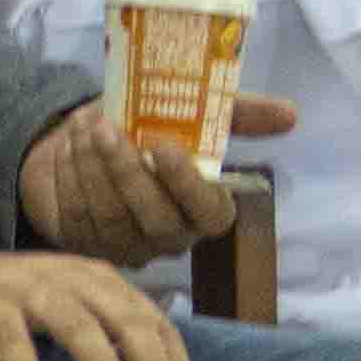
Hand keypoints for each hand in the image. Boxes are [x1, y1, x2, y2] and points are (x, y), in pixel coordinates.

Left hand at [21, 91, 295, 263]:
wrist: (90, 145)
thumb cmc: (150, 131)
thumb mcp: (195, 117)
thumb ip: (240, 115)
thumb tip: (291, 113)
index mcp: (205, 210)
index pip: (208, 213)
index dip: (187, 184)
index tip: (163, 145)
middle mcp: (170, 237)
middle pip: (154, 218)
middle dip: (127, 172)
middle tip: (107, 128)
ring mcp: (127, 246)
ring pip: (111, 215)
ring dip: (93, 168)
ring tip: (84, 125)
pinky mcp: (87, 245)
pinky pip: (78, 214)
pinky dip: (70, 175)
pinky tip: (68, 145)